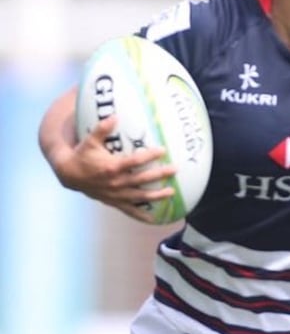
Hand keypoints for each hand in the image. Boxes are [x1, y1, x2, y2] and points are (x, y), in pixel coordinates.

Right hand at [53, 116, 176, 220]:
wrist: (69, 175)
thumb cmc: (82, 155)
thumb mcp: (89, 141)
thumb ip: (101, 128)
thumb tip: (115, 116)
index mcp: (111, 167)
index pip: (134, 162)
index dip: (149, 156)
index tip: (163, 150)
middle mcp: (115, 182)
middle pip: (141, 179)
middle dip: (159, 174)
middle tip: (175, 169)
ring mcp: (115, 194)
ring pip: (139, 196)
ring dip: (156, 195)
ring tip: (171, 192)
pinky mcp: (113, 201)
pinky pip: (128, 209)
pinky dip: (140, 215)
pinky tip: (153, 218)